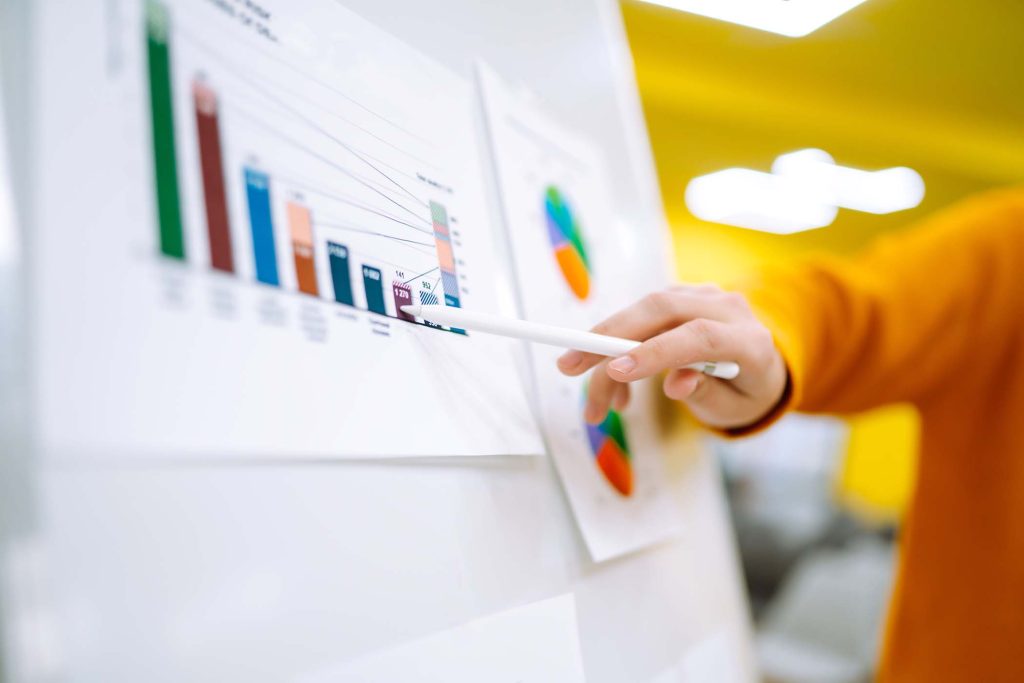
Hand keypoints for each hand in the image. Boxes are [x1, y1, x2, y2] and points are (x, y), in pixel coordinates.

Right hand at [556, 285, 788, 430]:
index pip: (700, 337)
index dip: (654, 351)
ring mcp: (704, 296)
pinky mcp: (683, 295)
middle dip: (608, 336)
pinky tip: (615, 379)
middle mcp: (729, 308)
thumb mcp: (732, 408)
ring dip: (606, 347)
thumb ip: (705, 395)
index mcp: (751, 341)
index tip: (613, 371)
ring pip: (643, 309)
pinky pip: (641, 313)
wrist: (762, 365)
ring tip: (597, 401)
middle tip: (568, 366)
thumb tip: (675, 385)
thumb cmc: (746, 393)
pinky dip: (618, 343)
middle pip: (661, 309)